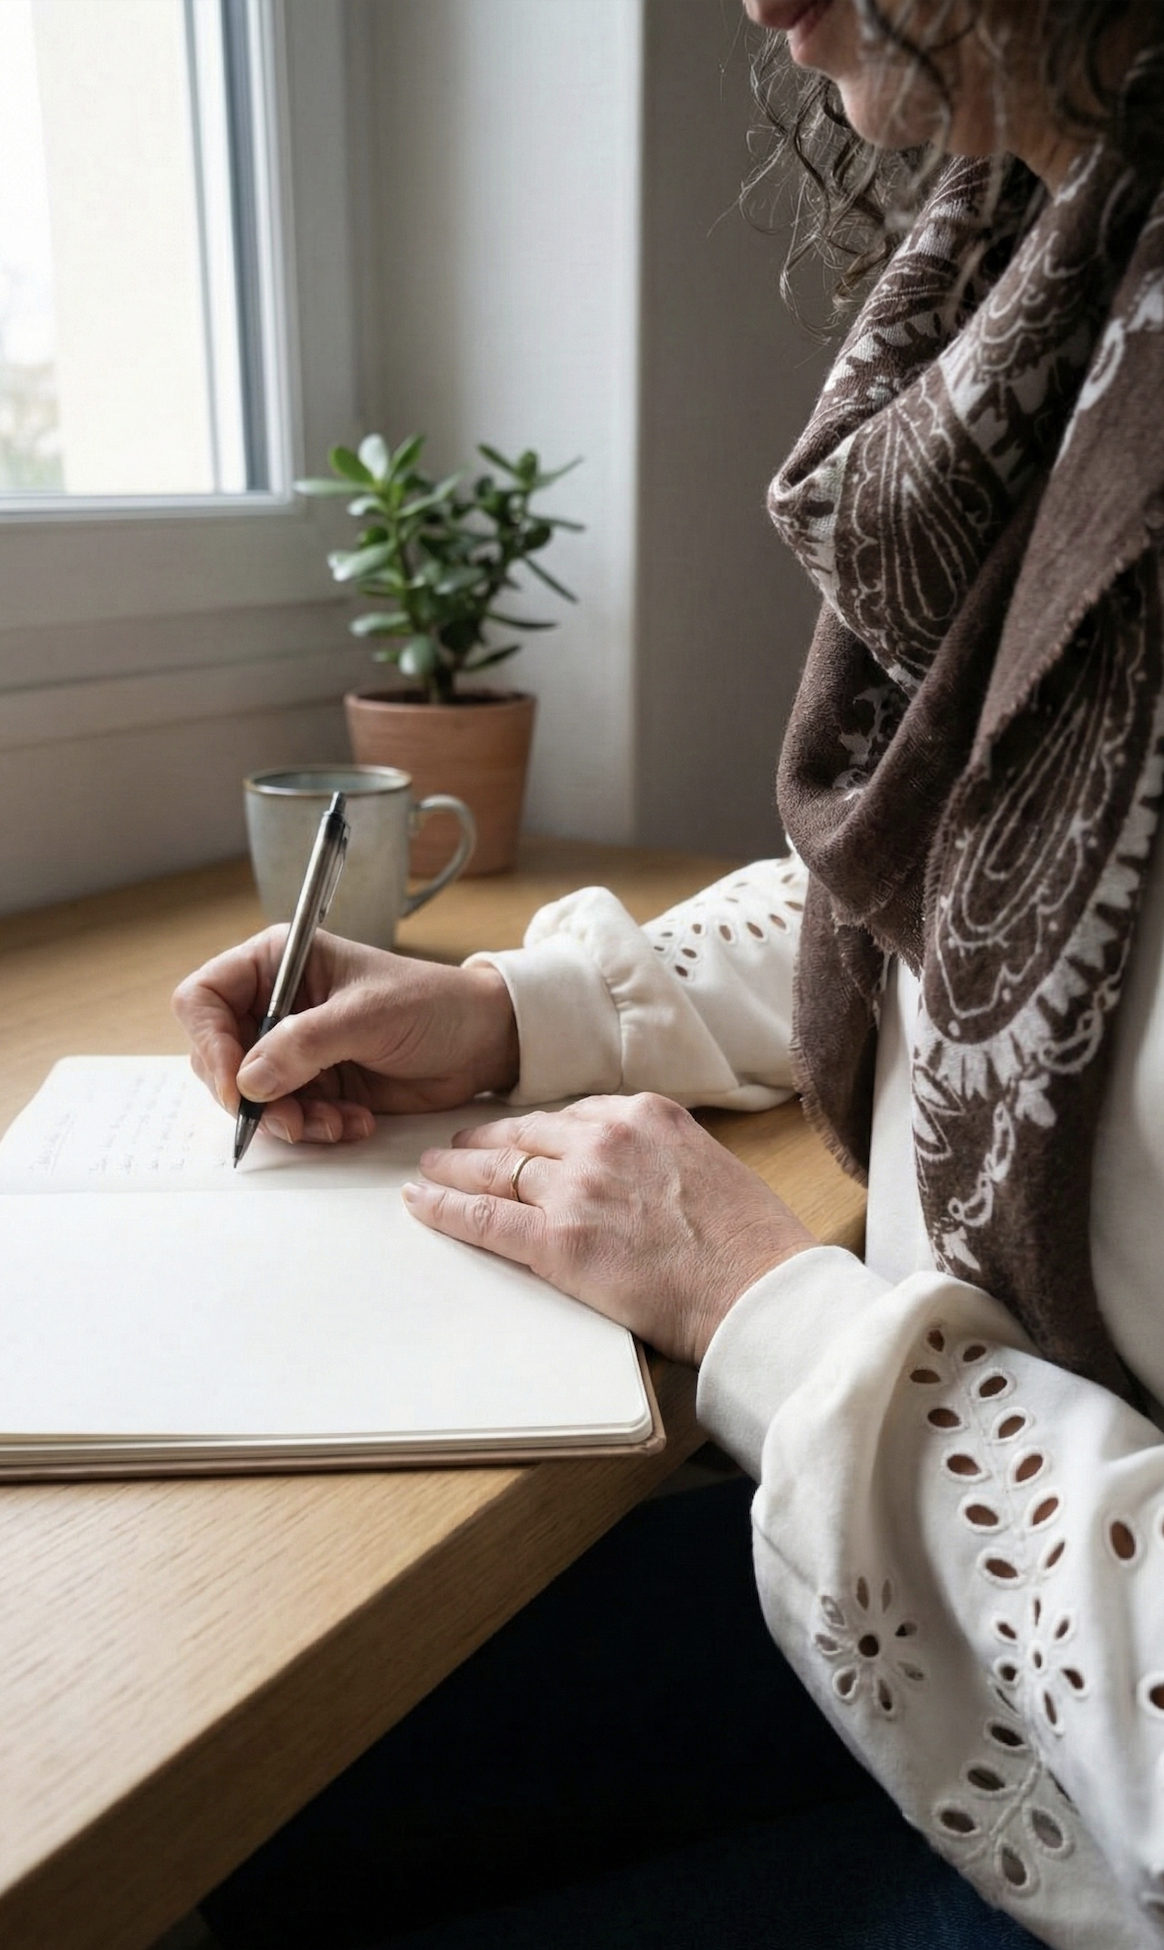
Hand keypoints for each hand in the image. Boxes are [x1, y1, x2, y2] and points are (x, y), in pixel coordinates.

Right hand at [172, 928, 518, 1142]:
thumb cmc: (433, 1005)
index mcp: (277, 962)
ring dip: (289, 1118)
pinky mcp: (314, 1083)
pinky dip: (315, 1127)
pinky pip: (288, 1115)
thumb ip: (305, 1044)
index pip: (204, 998)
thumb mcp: (369, 1016)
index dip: (209, 1043)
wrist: (482, 1042)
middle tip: (291, 1119)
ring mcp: (292, 1047)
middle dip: (251, 1095)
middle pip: (218, 1055)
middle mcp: (275, 1003)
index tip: (236, 1086)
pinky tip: (354, 1121)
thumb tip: (247, 1080)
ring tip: (336, 1123)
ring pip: (251, 1096)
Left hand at [403, 1092, 815, 1365]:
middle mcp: (606, 1139)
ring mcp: (578, 1186)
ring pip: (497, 1171)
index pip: (571, 1115)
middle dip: (484, 1142)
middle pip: (525, 1135)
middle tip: (456, 1147)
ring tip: (429, 1170)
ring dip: (455, 1170)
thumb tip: (633, 1177)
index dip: (534, 1128)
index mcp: (646, 1115)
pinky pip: (484, 1218)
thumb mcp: (709, 1167)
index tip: (516, 1134)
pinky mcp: (558, 1240)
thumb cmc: (749, 1245)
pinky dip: (445, 1209)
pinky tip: (421, 1203)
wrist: (759, 1291)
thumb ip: (660, 1158)